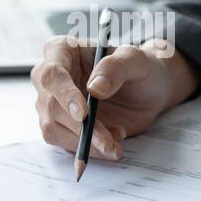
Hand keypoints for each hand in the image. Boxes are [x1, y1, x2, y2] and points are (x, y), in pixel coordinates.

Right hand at [32, 37, 200, 159]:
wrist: (149, 90)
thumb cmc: (140, 67)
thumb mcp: (136, 60)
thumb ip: (115, 68)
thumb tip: (94, 88)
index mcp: (62, 51)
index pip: (52, 74)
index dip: (65, 95)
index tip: (83, 114)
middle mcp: (52, 78)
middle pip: (51, 107)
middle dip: (79, 128)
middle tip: (107, 140)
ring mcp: (54, 103)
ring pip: (53, 129)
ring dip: (83, 143)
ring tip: (113, 144)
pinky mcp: (62, 126)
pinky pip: (65, 143)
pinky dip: (88, 149)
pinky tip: (111, 143)